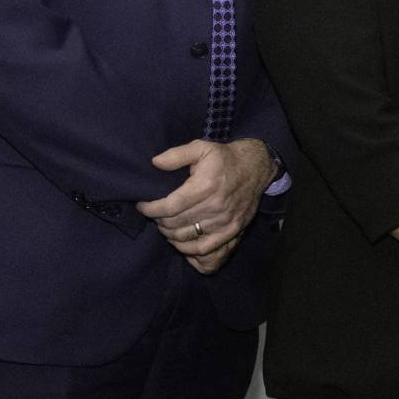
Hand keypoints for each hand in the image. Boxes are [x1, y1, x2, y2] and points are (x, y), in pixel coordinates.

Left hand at [136, 137, 274, 270]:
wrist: (256, 168)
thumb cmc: (225, 158)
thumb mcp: (201, 148)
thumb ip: (176, 155)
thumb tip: (155, 163)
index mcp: (205, 186)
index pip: (169, 206)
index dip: (151, 209)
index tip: (142, 206)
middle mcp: (215, 206)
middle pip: (175, 224)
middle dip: (159, 220)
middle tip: (155, 214)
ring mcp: (224, 221)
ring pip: (185, 237)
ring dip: (169, 234)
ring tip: (165, 225)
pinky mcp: (232, 230)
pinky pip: (205, 249)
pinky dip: (187, 250)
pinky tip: (180, 241)